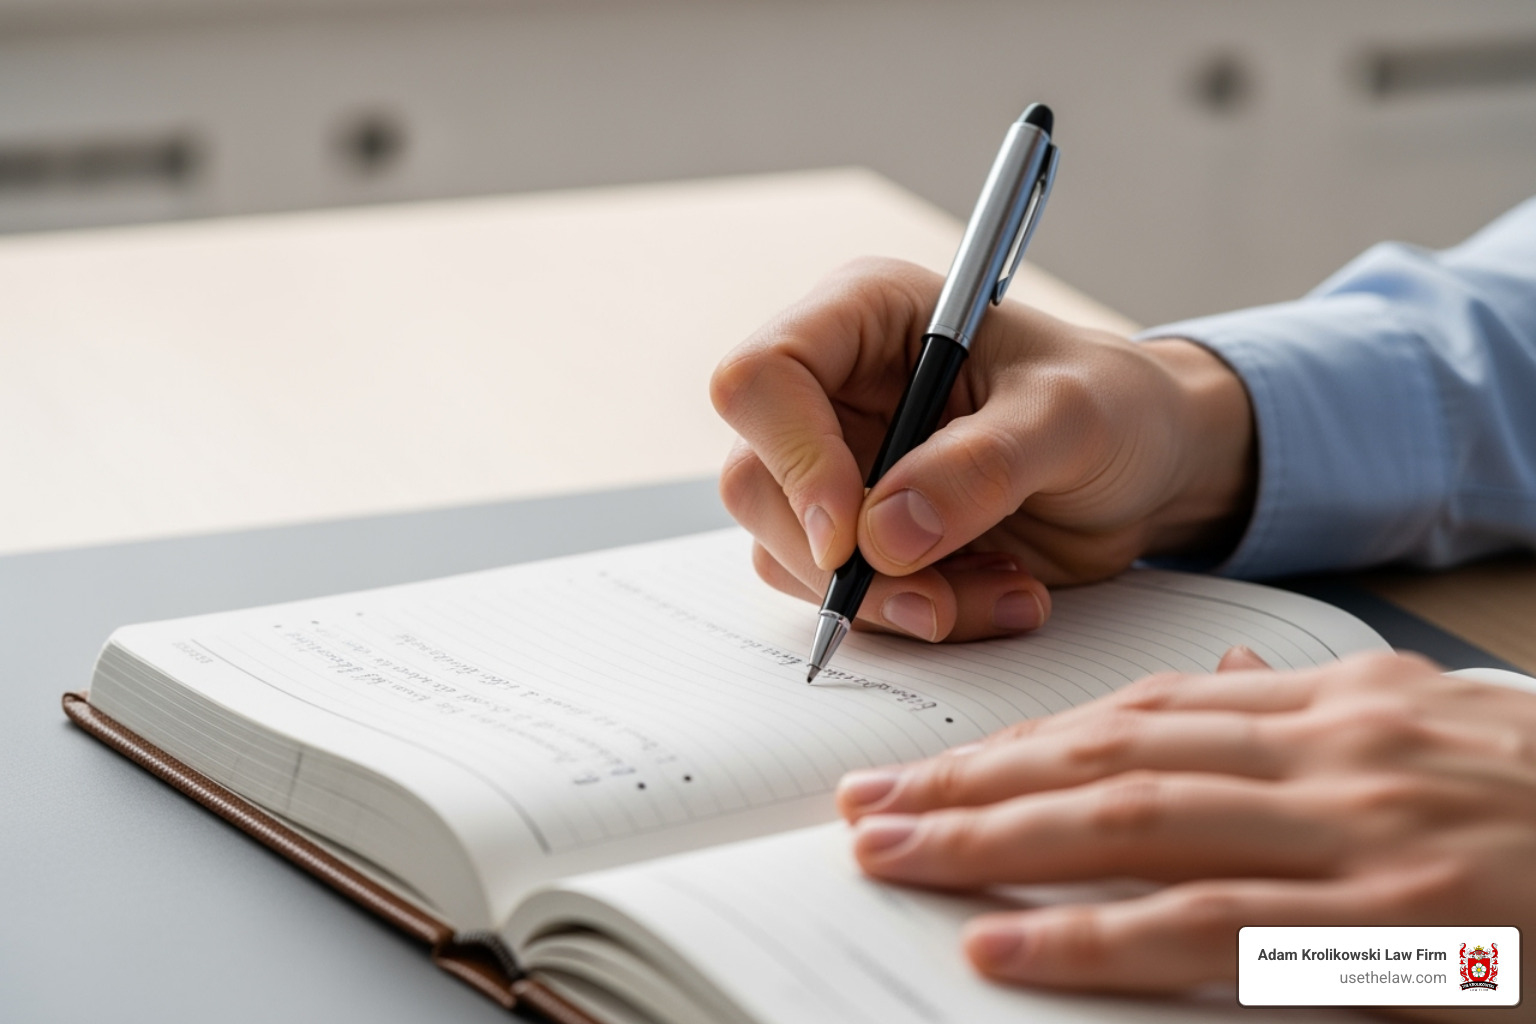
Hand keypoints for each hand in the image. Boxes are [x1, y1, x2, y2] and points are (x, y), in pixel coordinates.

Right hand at [710, 257, 1254, 642]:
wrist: (1151, 471)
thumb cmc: (1116, 407)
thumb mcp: (1072, 418)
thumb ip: (982, 466)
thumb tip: (881, 536)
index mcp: (863, 318)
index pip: (762, 378)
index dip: (792, 459)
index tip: (852, 538)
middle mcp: (831, 391)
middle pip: (756, 481)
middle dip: (843, 562)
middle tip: (936, 599)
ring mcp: (837, 467)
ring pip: (791, 555)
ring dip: (891, 601)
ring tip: (1003, 591)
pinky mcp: (858, 537)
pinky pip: (844, 597)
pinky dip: (916, 616)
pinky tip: (997, 594)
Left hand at [835, 650, 1535, 1022]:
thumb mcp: (1449, 725)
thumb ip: (1323, 707)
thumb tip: (1220, 687)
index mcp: (1347, 704)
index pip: (1145, 709)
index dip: (1028, 737)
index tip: (937, 761)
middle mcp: (1336, 753)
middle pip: (1111, 758)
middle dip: (974, 781)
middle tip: (861, 805)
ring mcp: (1361, 838)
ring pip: (1132, 827)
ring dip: (995, 843)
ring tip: (890, 856)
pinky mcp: (1396, 933)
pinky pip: (1207, 933)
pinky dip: (1091, 936)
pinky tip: (999, 943)